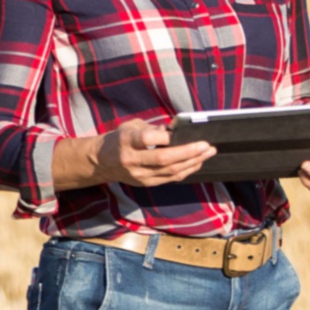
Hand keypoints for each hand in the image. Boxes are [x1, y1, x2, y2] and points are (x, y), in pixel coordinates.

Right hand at [51, 118, 213, 191]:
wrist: (102, 162)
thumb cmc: (119, 139)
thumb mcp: (131, 126)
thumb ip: (152, 128)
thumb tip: (176, 131)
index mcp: (127, 141)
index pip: (147, 139)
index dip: (165, 137)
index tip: (180, 132)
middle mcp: (132, 160)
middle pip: (164, 158)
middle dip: (189, 152)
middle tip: (206, 145)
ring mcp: (140, 175)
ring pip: (171, 171)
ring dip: (193, 162)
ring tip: (208, 153)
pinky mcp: (146, 183)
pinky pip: (171, 178)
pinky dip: (186, 170)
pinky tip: (197, 162)